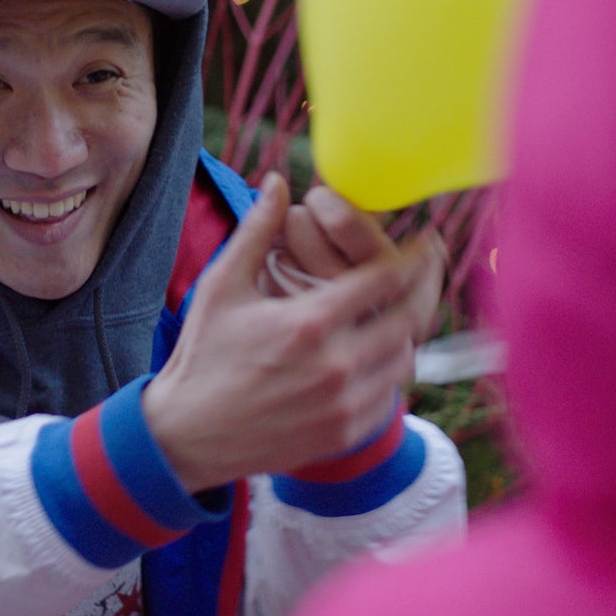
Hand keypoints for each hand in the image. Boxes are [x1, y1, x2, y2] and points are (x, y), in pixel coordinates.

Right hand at [142, 173, 446, 491]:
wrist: (187, 434)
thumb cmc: (202, 354)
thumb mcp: (222, 286)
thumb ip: (257, 231)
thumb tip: (278, 180)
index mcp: (308, 322)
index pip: (385, 279)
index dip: (414, 256)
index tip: (425, 243)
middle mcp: (335, 365)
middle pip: (408, 319)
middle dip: (424, 289)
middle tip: (429, 271)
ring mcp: (342, 405)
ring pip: (403, 360)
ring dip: (405, 333)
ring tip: (401, 311)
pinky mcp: (342, 434)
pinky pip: (388, 398)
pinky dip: (388, 374)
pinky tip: (379, 356)